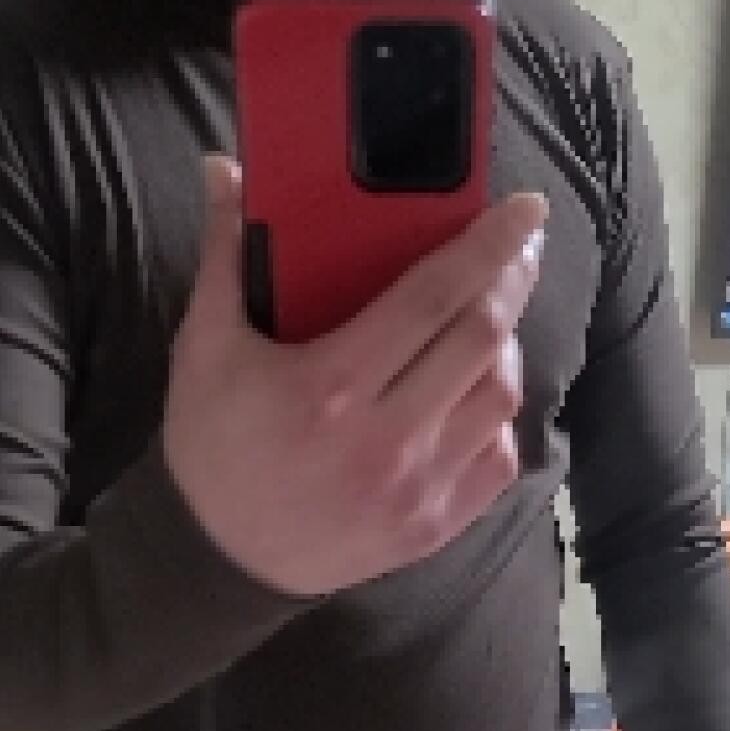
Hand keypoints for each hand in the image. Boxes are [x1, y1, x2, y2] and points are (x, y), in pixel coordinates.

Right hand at [163, 157, 547, 595]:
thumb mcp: (203, 349)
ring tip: (489, 318)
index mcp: (332, 385)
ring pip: (501, 398)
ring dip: (506, 347)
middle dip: (511, 281)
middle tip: (516, 248)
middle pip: (481, 340)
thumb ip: (223, 256)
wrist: (217, 561)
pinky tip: (476, 390)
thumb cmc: (212, 448)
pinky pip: (500, 459)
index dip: (488, 247)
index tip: (525, 211)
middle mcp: (386, 440)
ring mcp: (418, 489)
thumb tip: (223, 169)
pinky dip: (499, 417)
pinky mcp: (433, 527)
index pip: (434, 298)